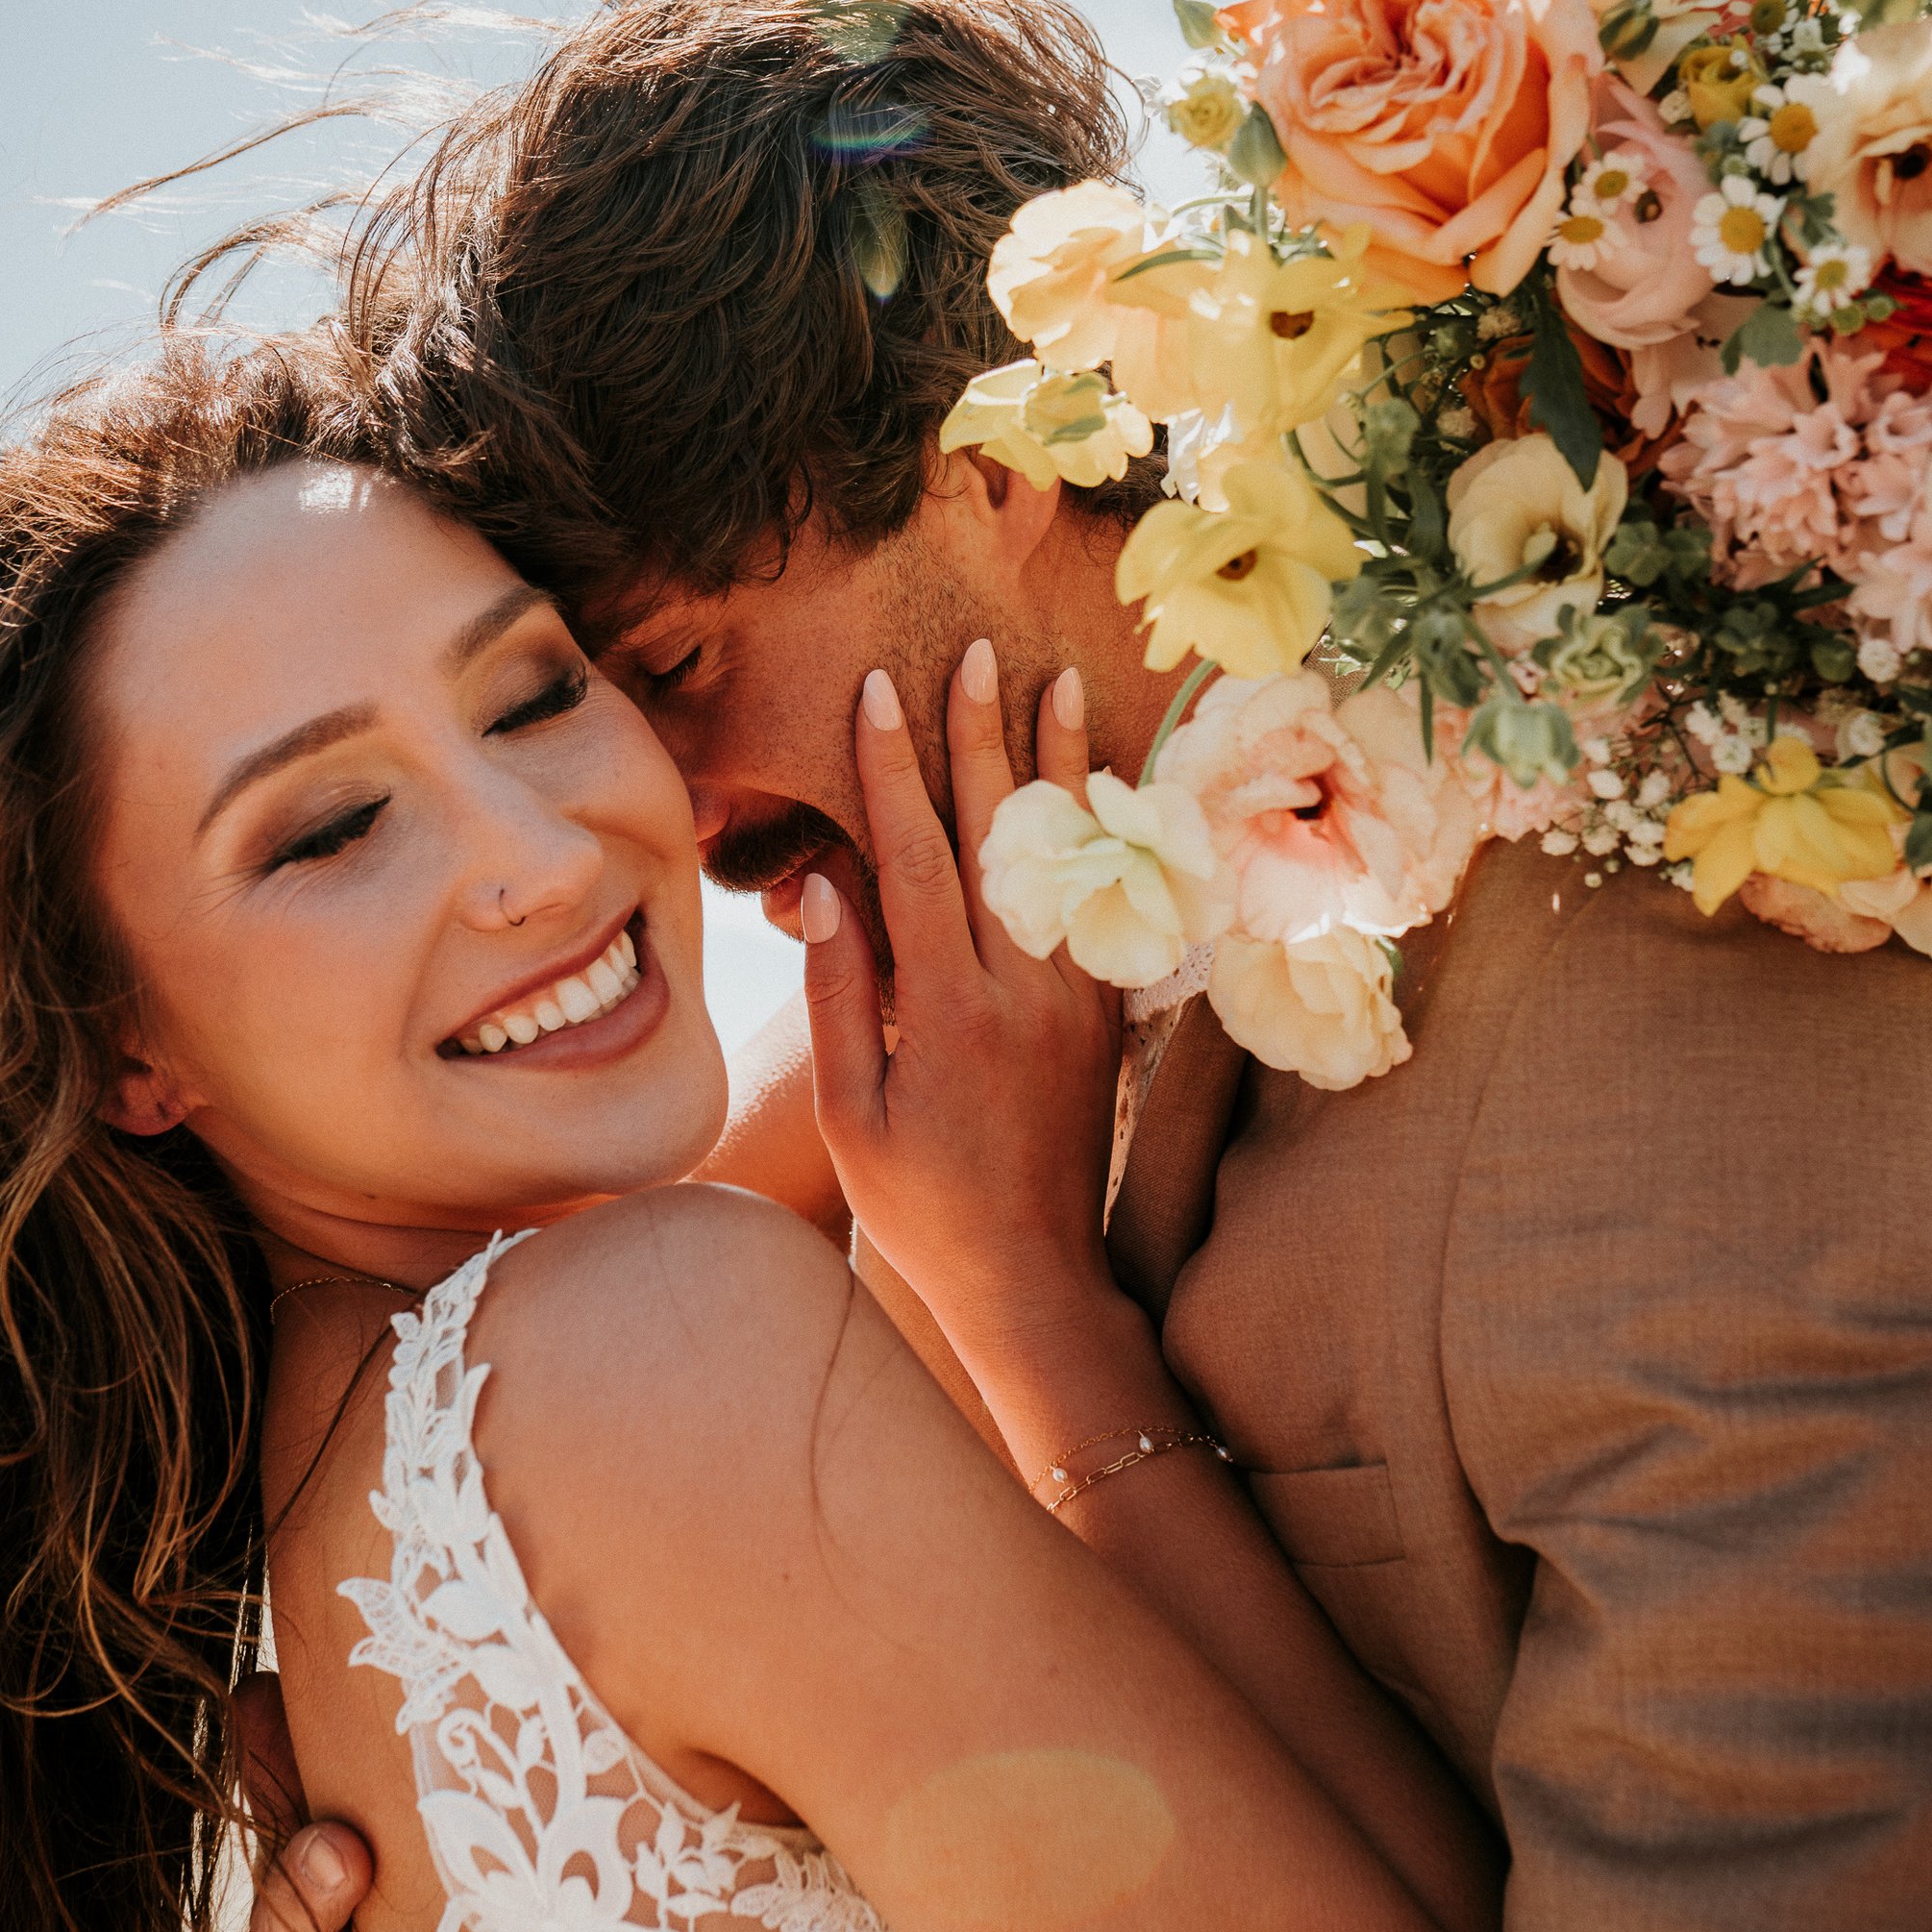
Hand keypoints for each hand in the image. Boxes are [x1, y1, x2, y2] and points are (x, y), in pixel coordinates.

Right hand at [803, 646, 1128, 1377]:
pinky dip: (1096, 832)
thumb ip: (840, 995)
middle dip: (982, 736)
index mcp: (950, 1014)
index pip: (917, 860)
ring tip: (1055, 682)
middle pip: (1000, 835)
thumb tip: (825, 884)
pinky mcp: (1105, 1015)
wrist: (1034, 1278)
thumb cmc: (921, 1207)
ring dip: (1056, 764)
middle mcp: (1025, 993)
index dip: (893, 770)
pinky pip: (1101, 901)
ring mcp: (1076, 999)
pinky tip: (1093, 780)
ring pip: (1064, 857)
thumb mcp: (851, 1115)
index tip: (881, 690)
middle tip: (976, 652)